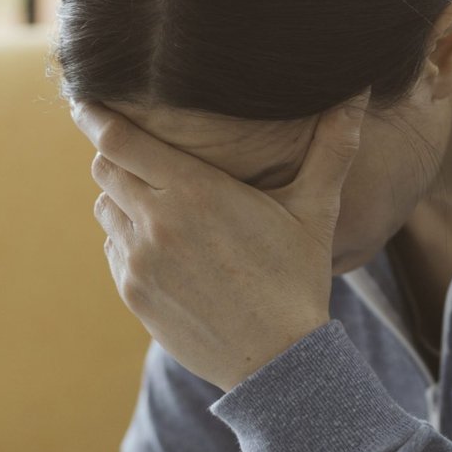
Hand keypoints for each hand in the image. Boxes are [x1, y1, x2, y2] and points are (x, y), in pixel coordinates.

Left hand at [72, 90, 369, 391]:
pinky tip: (165, 246)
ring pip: (105, 207)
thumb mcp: (316, 208)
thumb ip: (333, 146)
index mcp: (194, 190)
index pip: (118, 139)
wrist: (278, 360)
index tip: (89, 101)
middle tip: (138, 151)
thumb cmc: (299, 277)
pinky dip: (128, 238)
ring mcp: (139, 260)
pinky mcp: (133, 292)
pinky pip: (113, 247)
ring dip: (122, 197)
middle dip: (117, 155)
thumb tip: (362, 91)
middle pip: (104, 168)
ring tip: (159, 202)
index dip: (97, 116)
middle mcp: (157, 221)